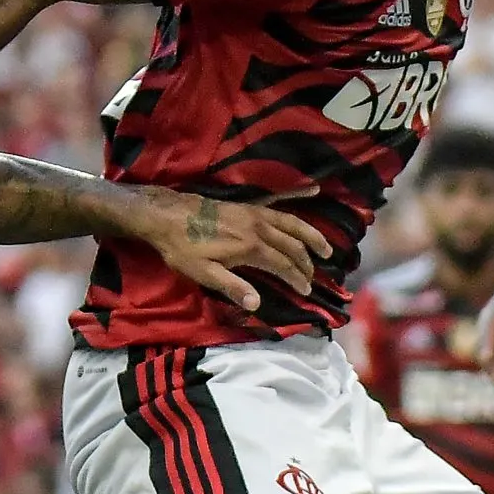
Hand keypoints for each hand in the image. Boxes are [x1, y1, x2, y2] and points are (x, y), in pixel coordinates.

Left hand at [132, 188, 334, 313]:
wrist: (167, 215)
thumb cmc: (182, 249)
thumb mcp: (204, 274)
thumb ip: (233, 287)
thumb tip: (257, 304)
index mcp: (250, 248)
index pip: (283, 266)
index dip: (297, 279)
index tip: (306, 291)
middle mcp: (258, 228)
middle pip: (292, 246)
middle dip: (306, 264)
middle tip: (313, 278)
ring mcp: (255, 213)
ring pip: (292, 223)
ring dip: (312, 236)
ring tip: (326, 249)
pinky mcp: (248, 205)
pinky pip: (279, 201)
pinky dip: (299, 195)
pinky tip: (314, 189)